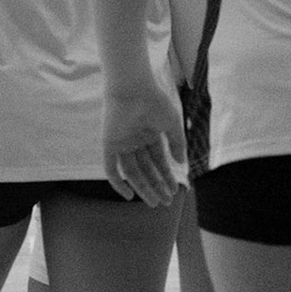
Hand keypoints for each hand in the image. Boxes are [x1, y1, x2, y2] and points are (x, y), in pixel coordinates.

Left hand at [102, 78, 184, 206]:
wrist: (133, 88)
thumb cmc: (154, 101)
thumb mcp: (171, 124)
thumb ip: (177, 143)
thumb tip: (181, 164)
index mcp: (149, 134)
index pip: (158, 161)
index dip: (167, 176)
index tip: (175, 191)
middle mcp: (134, 140)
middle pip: (145, 169)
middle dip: (156, 186)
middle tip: (166, 203)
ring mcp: (121, 142)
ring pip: (132, 172)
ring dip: (143, 187)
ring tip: (154, 202)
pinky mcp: (109, 143)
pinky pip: (111, 167)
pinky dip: (118, 182)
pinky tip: (129, 195)